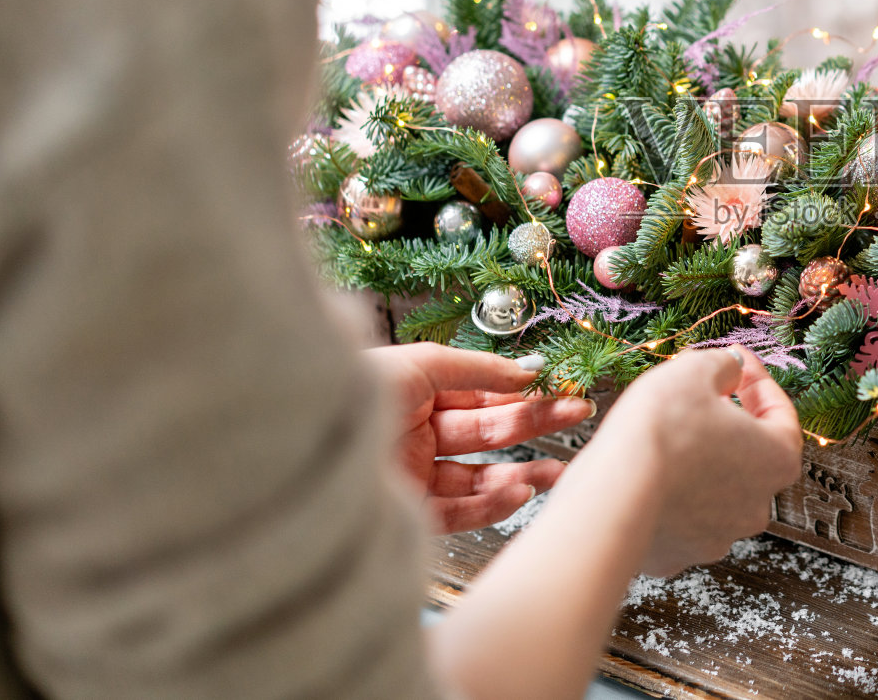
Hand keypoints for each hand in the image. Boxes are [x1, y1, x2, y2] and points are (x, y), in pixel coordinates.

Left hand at [365, 343, 594, 533]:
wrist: (300, 444)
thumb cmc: (351, 391)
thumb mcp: (420, 364)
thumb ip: (479, 370)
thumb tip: (529, 372)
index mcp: (413, 393)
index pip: (479, 394)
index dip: (520, 392)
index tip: (561, 389)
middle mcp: (413, 434)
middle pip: (486, 431)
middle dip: (534, 424)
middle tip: (578, 415)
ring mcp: (412, 476)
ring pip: (478, 476)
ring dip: (521, 472)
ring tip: (558, 470)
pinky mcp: (407, 514)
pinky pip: (459, 510)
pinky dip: (492, 502)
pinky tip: (519, 490)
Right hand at [575, 347, 801, 575]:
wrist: (612, 492)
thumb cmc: (660, 431)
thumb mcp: (697, 370)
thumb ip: (724, 365)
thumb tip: (731, 368)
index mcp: (777, 460)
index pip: (781, 413)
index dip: (758, 381)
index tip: (737, 362)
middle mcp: (757, 506)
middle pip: (750, 454)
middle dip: (728, 422)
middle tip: (701, 394)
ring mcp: (719, 536)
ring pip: (716, 488)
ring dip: (700, 459)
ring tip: (669, 433)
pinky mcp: (679, 554)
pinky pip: (681, 516)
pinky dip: (671, 493)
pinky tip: (650, 470)